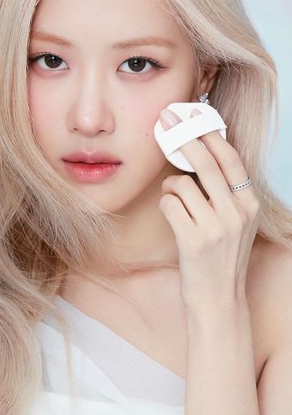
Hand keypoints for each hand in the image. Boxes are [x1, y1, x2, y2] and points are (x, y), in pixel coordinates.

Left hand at [157, 107, 260, 309]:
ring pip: (181, 184)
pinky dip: (165, 205)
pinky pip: (169, 203)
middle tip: (167, 121)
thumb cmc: (220, 257)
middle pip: (206, 163)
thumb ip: (223, 192)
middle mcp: (237, 212)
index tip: (194, 114)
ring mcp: (216, 226)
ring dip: (171, 189)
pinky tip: (172, 218)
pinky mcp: (194, 239)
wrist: (218, 300)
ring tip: (177, 204)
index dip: (210, 133)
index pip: (230, 159)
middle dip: (183, 138)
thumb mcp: (234, 222)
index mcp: (248, 203)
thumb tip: (199, 155)